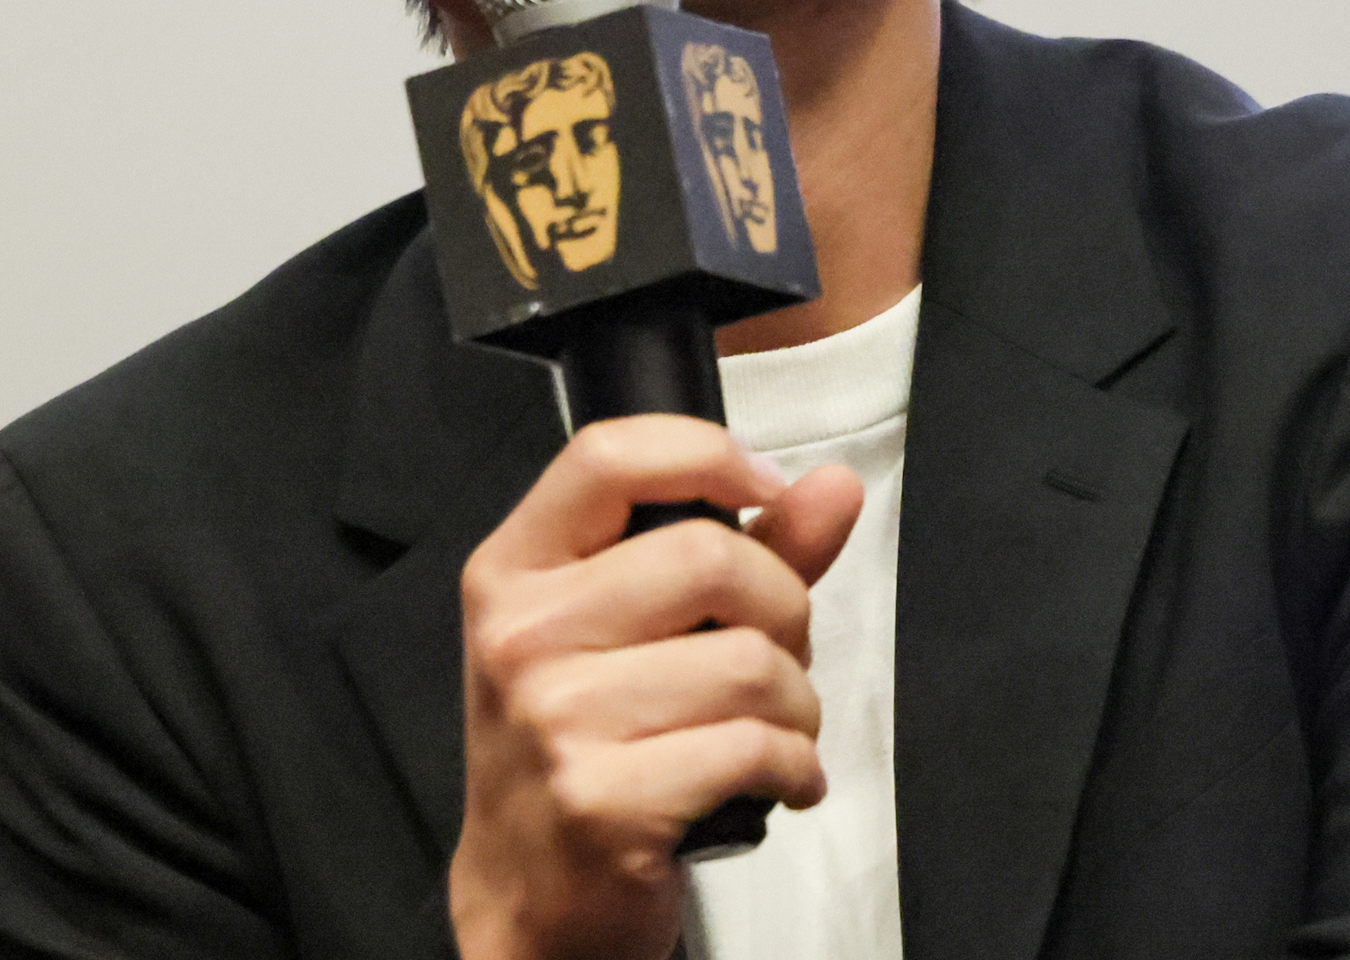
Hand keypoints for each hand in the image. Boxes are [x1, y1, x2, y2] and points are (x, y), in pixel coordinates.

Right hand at [448, 415, 863, 959]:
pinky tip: (778, 779)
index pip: (607, 456)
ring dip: (797, 703)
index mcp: (515, 571)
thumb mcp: (629, 633)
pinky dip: (796, 766)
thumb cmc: (581, 750)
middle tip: (776, 653)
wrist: (529, 897)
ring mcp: (555, 718)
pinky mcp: (601, 800)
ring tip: (776, 728)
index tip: (764, 487)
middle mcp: (522, 634)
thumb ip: (745, 552)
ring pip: (748, 662)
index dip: (707, 454)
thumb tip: (834, 487)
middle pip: (710, 557)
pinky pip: (753, 747)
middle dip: (784, 608)